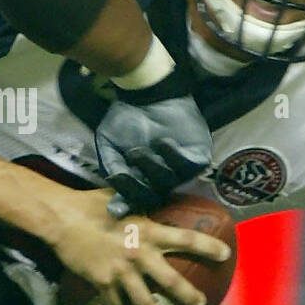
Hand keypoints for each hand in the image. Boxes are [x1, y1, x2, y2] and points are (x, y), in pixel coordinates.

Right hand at [47, 187, 231, 304]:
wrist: (64, 219)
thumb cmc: (92, 204)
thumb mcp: (124, 200)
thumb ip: (142, 207)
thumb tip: (157, 200)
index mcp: (149, 230)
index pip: (186, 239)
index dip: (208, 247)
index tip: (225, 254)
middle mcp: (139, 253)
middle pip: (170, 280)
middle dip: (187, 295)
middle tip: (199, 304)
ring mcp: (121, 270)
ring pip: (144, 301)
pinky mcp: (103, 281)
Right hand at [96, 91, 212, 215]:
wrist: (146, 94)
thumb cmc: (126, 120)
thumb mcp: (108, 142)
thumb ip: (111, 163)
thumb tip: (114, 183)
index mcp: (138, 180)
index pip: (132, 199)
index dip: (124, 206)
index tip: (114, 211)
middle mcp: (159, 180)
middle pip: (151, 197)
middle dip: (136, 187)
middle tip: (124, 171)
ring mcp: (179, 171)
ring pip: (168, 182)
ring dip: (152, 168)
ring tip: (139, 150)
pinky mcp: (197, 158)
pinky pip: (188, 166)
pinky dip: (173, 156)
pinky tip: (162, 142)